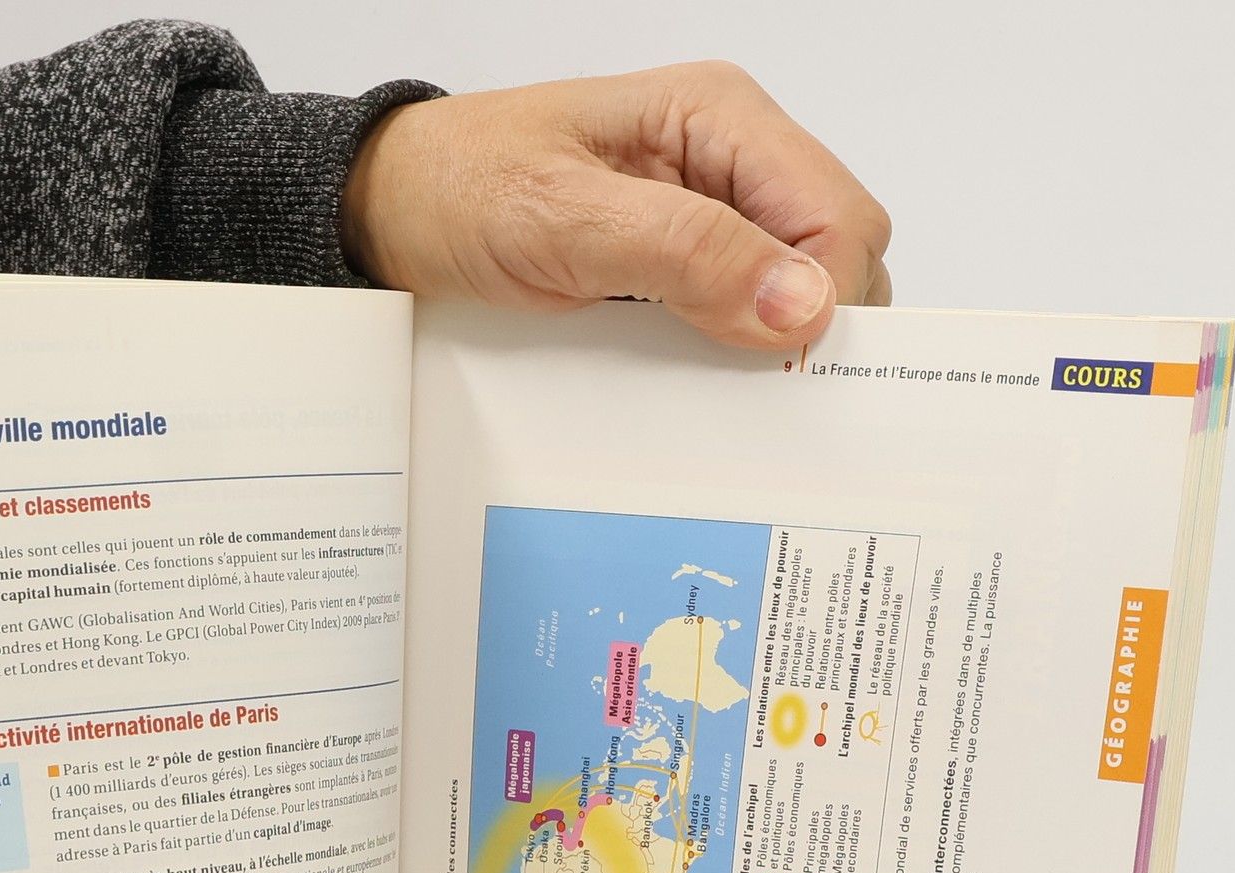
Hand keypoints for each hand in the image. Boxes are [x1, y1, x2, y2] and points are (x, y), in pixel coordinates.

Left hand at [343, 61, 891, 348]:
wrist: (395, 211)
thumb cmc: (463, 190)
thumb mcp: (568, 222)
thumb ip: (686, 254)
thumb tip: (801, 304)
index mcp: (720, 117)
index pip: (839, 213)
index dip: (831, 296)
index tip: (788, 367)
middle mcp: (732, 159)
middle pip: (838, 251)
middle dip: (815, 325)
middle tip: (764, 393)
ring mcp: (712, 213)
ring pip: (800, 291)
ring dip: (777, 346)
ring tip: (729, 390)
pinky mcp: (683, 264)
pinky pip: (744, 315)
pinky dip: (739, 355)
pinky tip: (706, 381)